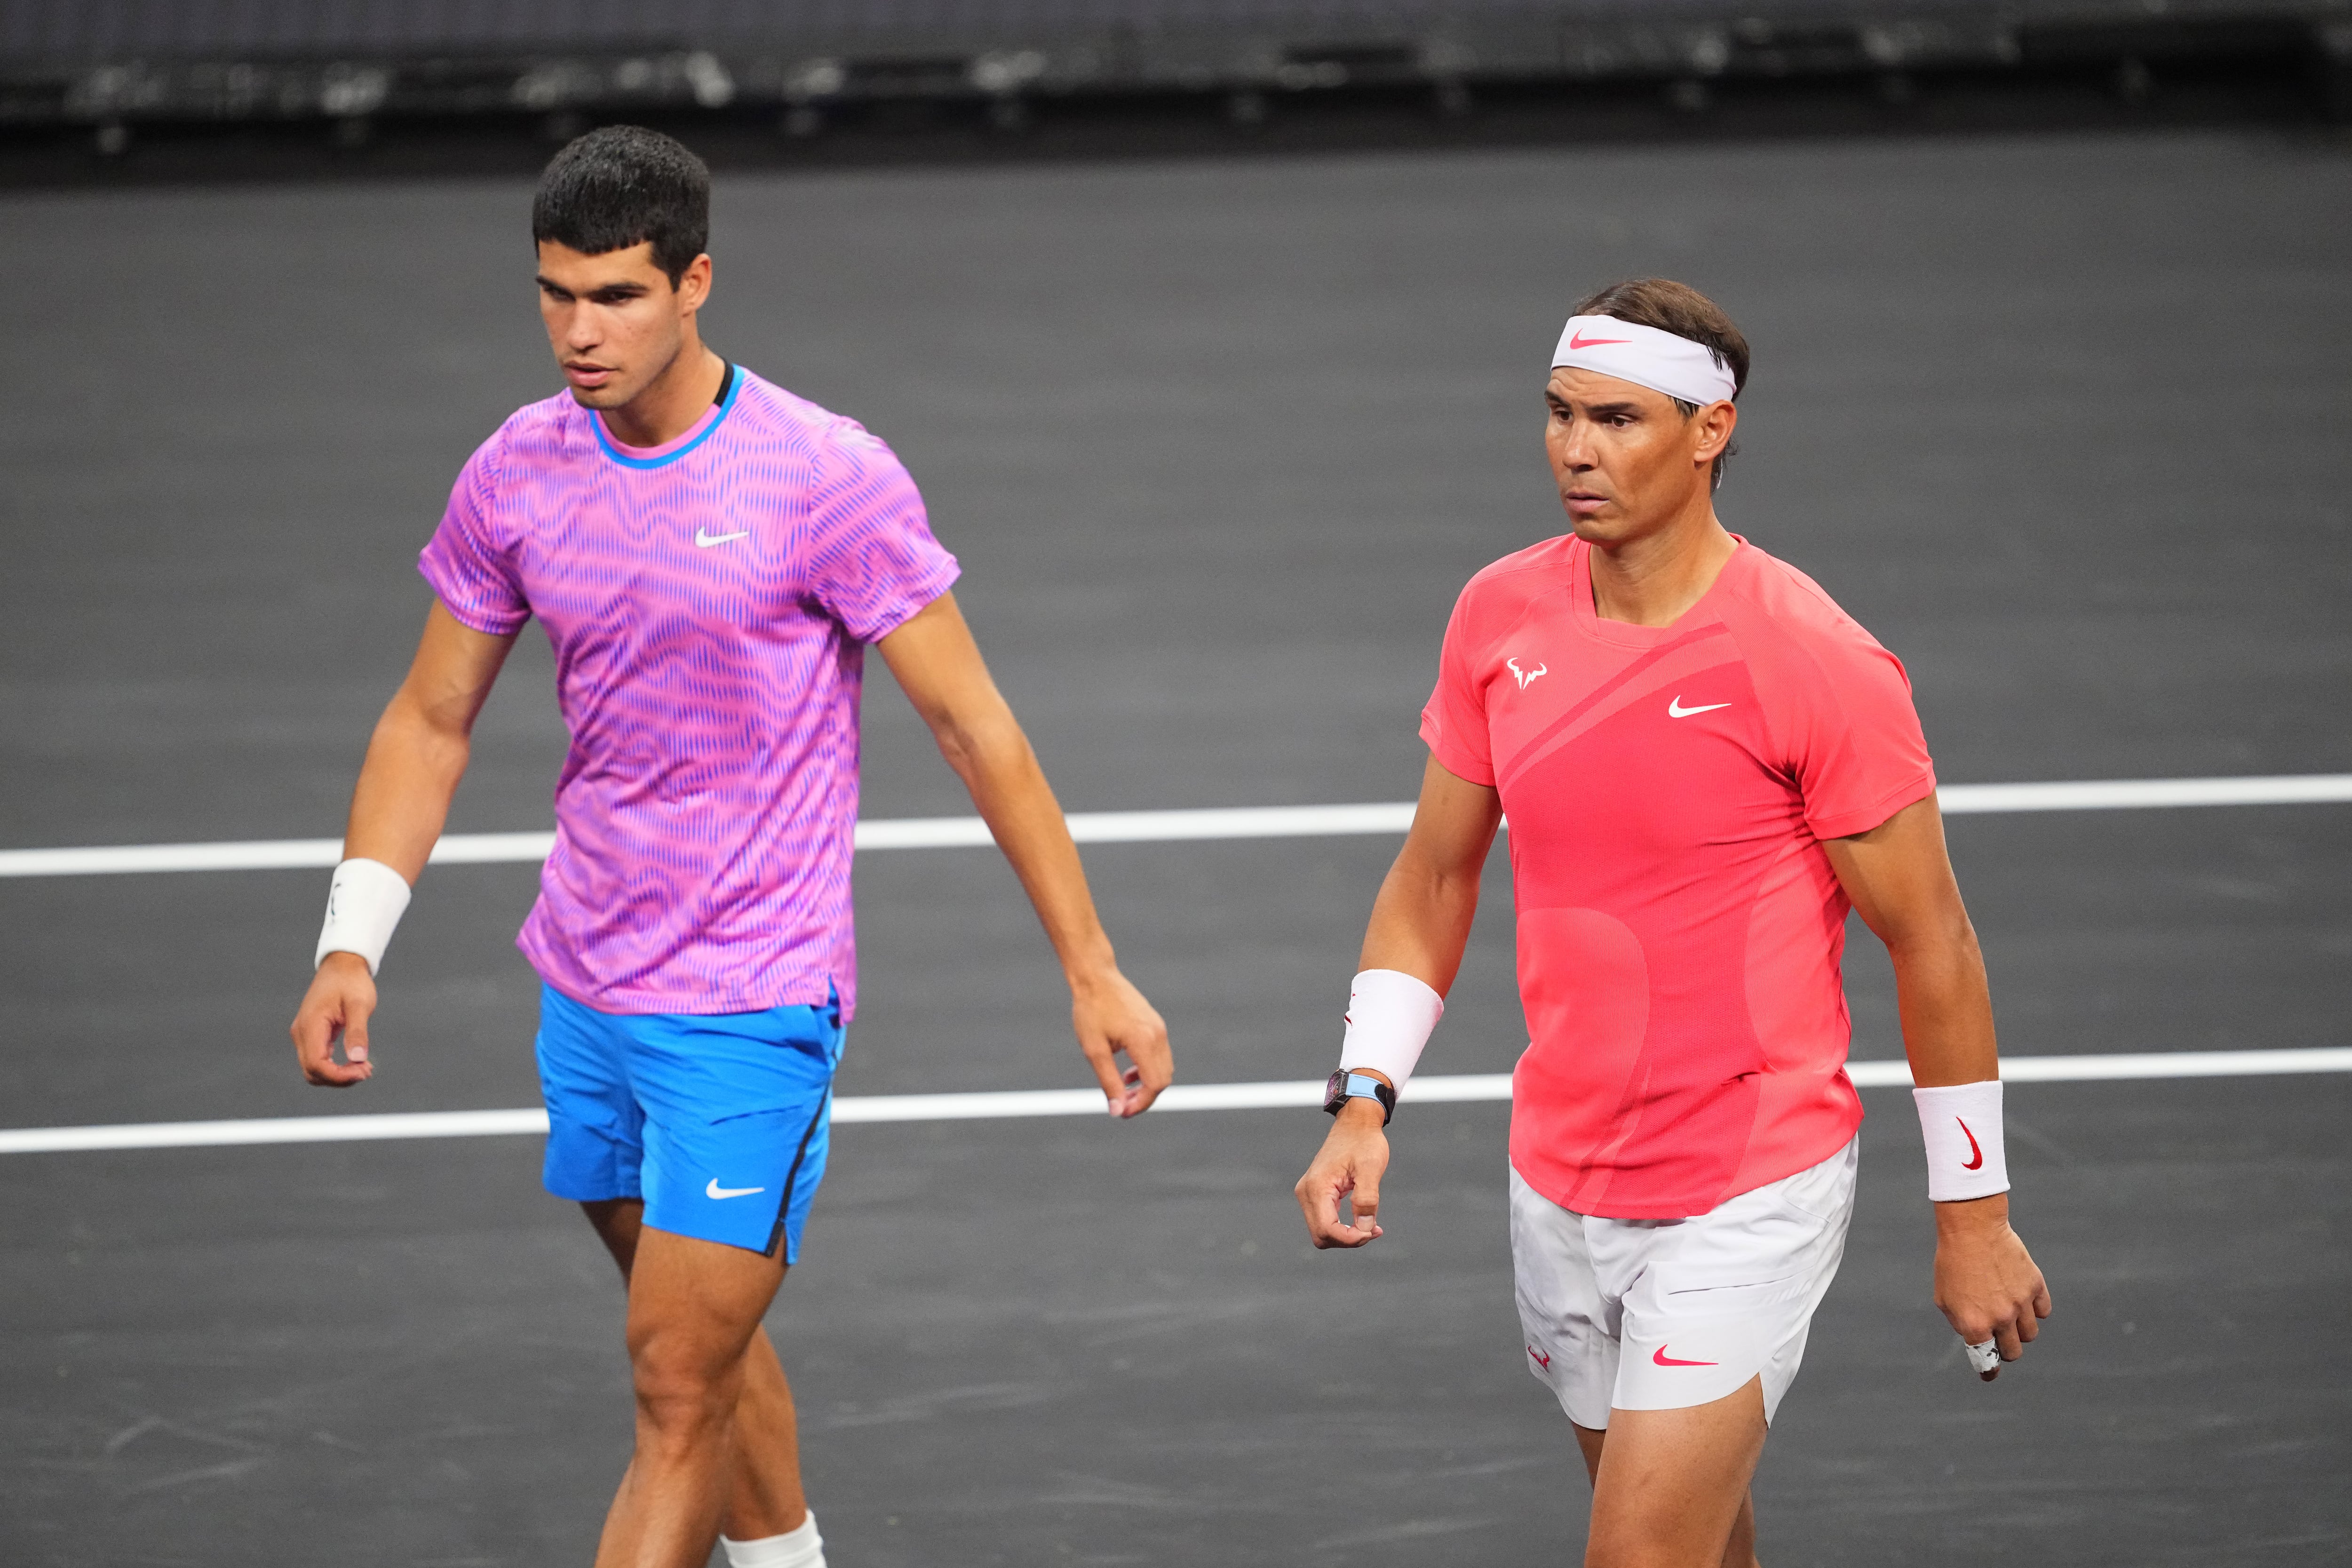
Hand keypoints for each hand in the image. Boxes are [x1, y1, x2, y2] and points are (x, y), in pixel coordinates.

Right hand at [290, 952, 378, 1086]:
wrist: (342, 965)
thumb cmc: (351, 981)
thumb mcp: (359, 1004)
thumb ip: (357, 1031)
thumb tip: (358, 1058)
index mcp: (310, 1025)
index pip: (316, 1064)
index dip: (338, 1075)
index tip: (363, 1072)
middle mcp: (302, 1033)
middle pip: (313, 1071)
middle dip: (339, 1078)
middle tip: (367, 1071)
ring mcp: (304, 1035)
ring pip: (314, 1069)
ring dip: (337, 1075)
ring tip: (364, 1067)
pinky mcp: (312, 1035)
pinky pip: (318, 1059)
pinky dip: (335, 1066)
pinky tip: (356, 1062)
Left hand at [1072, 967, 1170, 1117]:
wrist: (1096, 977)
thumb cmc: (1091, 1011)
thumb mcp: (1094, 1051)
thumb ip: (1109, 1082)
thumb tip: (1117, 1111)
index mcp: (1144, 1041)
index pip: (1155, 1085)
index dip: (1141, 1104)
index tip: (1122, 1112)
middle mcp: (1158, 1035)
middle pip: (1163, 1080)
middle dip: (1145, 1098)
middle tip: (1121, 1105)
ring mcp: (1159, 1028)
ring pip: (1164, 1069)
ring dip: (1147, 1085)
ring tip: (1123, 1089)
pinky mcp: (1156, 1025)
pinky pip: (1161, 1056)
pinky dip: (1149, 1070)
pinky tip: (1128, 1073)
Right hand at [1295, 1097, 1389, 1247]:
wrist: (1355, 1123)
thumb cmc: (1364, 1142)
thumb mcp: (1370, 1168)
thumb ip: (1367, 1199)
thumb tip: (1365, 1228)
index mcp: (1317, 1187)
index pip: (1326, 1230)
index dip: (1350, 1238)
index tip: (1374, 1230)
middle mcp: (1306, 1192)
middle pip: (1321, 1236)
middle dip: (1347, 1239)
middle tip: (1373, 1229)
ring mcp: (1308, 1193)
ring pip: (1322, 1232)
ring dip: (1345, 1235)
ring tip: (1371, 1225)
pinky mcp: (1315, 1194)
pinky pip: (1325, 1221)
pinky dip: (1342, 1227)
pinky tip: (1363, 1221)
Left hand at [1933, 1194, 2050, 1378]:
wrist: (1972, 1229)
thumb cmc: (1952, 1263)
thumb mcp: (1944, 1298)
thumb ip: (1961, 1323)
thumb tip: (1977, 1337)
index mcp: (1975, 1325)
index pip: (1987, 1361)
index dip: (1989, 1370)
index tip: (1990, 1373)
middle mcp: (2000, 1318)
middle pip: (2013, 1352)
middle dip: (2005, 1349)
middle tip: (2000, 1340)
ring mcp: (2020, 1303)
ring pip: (2030, 1334)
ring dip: (2021, 1330)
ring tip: (2010, 1316)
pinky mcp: (2035, 1286)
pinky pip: (2043, 1311)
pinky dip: (2036, 1310)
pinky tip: (2024, 1300)